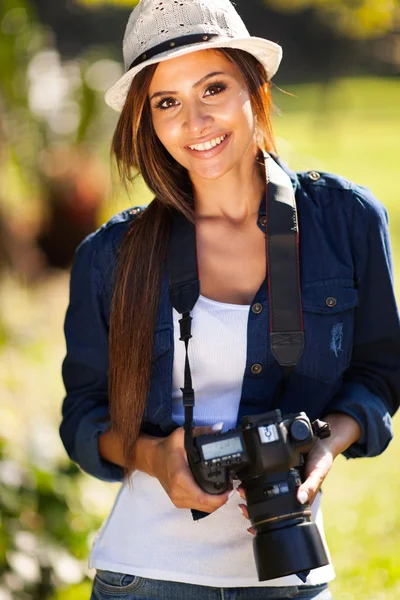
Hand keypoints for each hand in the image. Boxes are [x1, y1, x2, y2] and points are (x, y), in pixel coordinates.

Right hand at [153, 426, 230, 512]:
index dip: (219, 498)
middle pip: (206, 506)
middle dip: (222, 499)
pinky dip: (208, 503)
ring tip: (225, 489)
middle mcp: (178, 492)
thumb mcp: (182, 435)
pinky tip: (215, 493)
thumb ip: (202, 431)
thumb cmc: (167, 448)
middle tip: (231, 486)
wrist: (153, 459)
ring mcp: (177, 499)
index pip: (202, 497)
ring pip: (203, 509)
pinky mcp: (178, 502)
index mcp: (180, 478)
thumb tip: (219, 428)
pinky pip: (198, 507)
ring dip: (216, 502)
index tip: (230, 489)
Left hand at [237, 412, 361, 532]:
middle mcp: (291, 490)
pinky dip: (255, 479)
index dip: (268, 522)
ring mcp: (284, 479)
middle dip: (255, 508)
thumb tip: (300, 499)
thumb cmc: (322, 459)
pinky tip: (247, 478)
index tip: (251, 527)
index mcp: (300, 497)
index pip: (283, 515)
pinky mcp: (280, 467)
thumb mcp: (318, 472)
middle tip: (242, 506)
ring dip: (252, 493)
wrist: (321, 440)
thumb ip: (310, 485)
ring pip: (266, 491)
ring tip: (242, 490)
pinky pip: (266, 476)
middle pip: (270, 504)